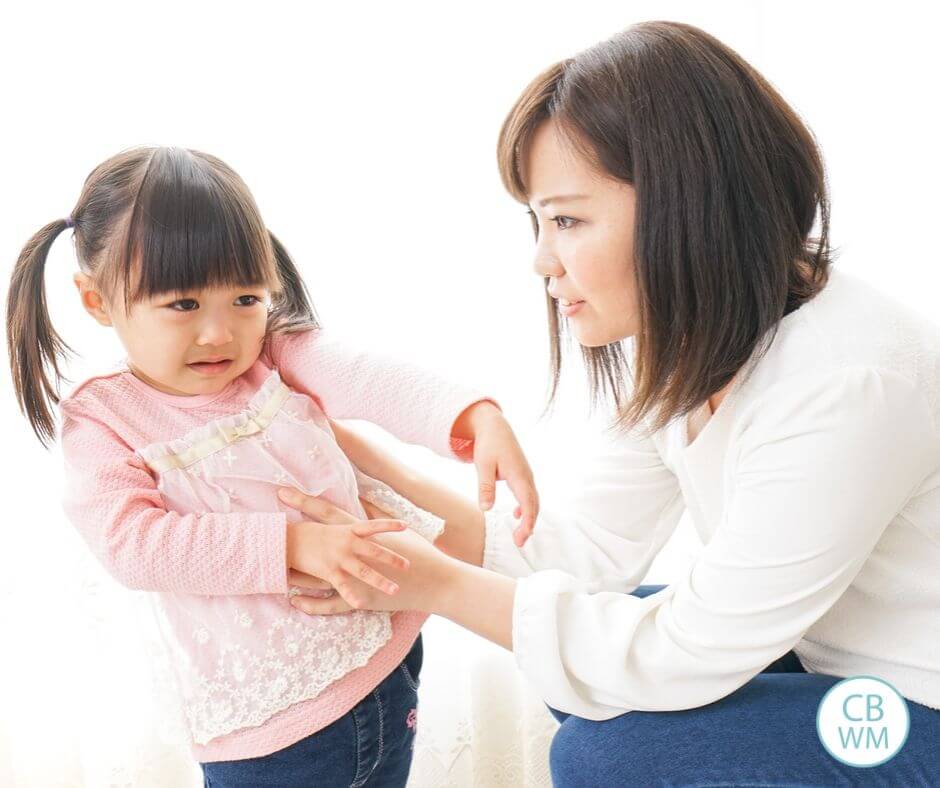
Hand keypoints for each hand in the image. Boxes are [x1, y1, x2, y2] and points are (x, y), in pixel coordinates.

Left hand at [278, 487, 457, 615]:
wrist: (434, 580)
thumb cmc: (418, 552)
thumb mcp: (397, 527)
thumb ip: (376, 512)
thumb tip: (362, 495)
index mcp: (361, 533)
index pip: (327, 512)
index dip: (303, 501)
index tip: (283, 492)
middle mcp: (352, 553)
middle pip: (314, 542)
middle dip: (289, 534)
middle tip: (266, 528)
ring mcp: (354, 578)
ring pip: (317, 574)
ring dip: (295, 572)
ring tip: (272, 570)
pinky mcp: (358, 599)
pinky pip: (329, 603)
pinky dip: (311, 603)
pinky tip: (294, 601)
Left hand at [453, 401, 538, 546]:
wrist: (495, 427)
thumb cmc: (488, 444)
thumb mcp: (483, 465)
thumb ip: (485, 487)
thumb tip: (486, 509)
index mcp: (518, 475)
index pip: (528, 503)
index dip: (527, 521)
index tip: (522, 537)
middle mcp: (527, 477)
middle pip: (534, 505)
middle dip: (529, 525)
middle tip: (519, 543)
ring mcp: (526, 476)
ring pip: (533, 501)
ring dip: (529, 518)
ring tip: (519, 536)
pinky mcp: (522, 476)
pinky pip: (528, 495)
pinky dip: (526, 508)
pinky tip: (516, 516)